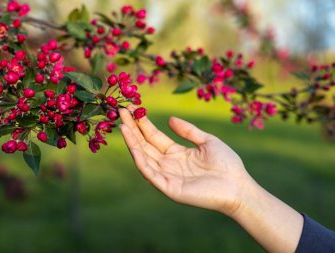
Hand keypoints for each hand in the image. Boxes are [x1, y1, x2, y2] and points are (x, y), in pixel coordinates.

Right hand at [119, 106, 252, 215]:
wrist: (239, 187)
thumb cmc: (227, 165)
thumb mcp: (207, 141)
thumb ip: (188, 131)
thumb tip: (170, 119)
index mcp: (177, 153)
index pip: (154, 137)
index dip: (143, 123)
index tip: (132, 109)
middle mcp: (168, 164)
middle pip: (145, 145)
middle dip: (133, 129)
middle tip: (121, 111)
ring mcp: (167, 176)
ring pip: (144, 157)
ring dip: (132, 142)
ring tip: (123, 125)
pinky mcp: (169, 188)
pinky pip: (151, 173)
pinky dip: (141, 161)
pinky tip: (134, 147)